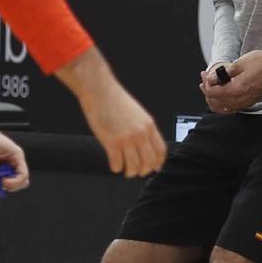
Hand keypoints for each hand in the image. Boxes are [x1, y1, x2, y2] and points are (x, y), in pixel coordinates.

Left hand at [0, 126, 29, 192]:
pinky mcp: (5, 167)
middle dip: (13, 185)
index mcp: (18, 156)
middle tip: (1, 184)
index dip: (15, 182)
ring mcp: (11, 165)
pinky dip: (2, 182)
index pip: (24, 174)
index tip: (4, 182)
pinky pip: (8, 178)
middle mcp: (17, 161)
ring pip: (16, 181)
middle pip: (23, 180)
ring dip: (8, 184)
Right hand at [62, 50, 165, 177]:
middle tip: (137, 172)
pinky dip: (116, 168)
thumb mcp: (137, 113)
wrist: (100, 90)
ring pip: (134, 166)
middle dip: (144, 171)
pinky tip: (114, 166)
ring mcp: (126, 139)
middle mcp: (140, 134)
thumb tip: (144, 143)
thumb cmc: (115, 99)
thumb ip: (142, 128)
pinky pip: (117, 163)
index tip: (155, 167)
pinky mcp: (111, 142)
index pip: (161, 150)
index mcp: (149, 126)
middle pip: (149, 161)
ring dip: (130, 172)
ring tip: (125, 171)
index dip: (158, 162)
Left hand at [203, 50, 261, 113]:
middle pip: (215, 102)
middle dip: (207, 91)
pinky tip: (222, 95)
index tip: (205, 75)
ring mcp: (245, 102)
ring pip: (222, 108)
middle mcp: (240, 100)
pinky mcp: (249, 102)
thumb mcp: (238, 63)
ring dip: (214, 99)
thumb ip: (222, 73)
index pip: (213, 93)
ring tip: (211, 88)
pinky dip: (223, 103)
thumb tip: (210, 79)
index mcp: (236, 90)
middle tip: (205, 81)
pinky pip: (231, 108)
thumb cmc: (261, 63)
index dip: (206, 84)